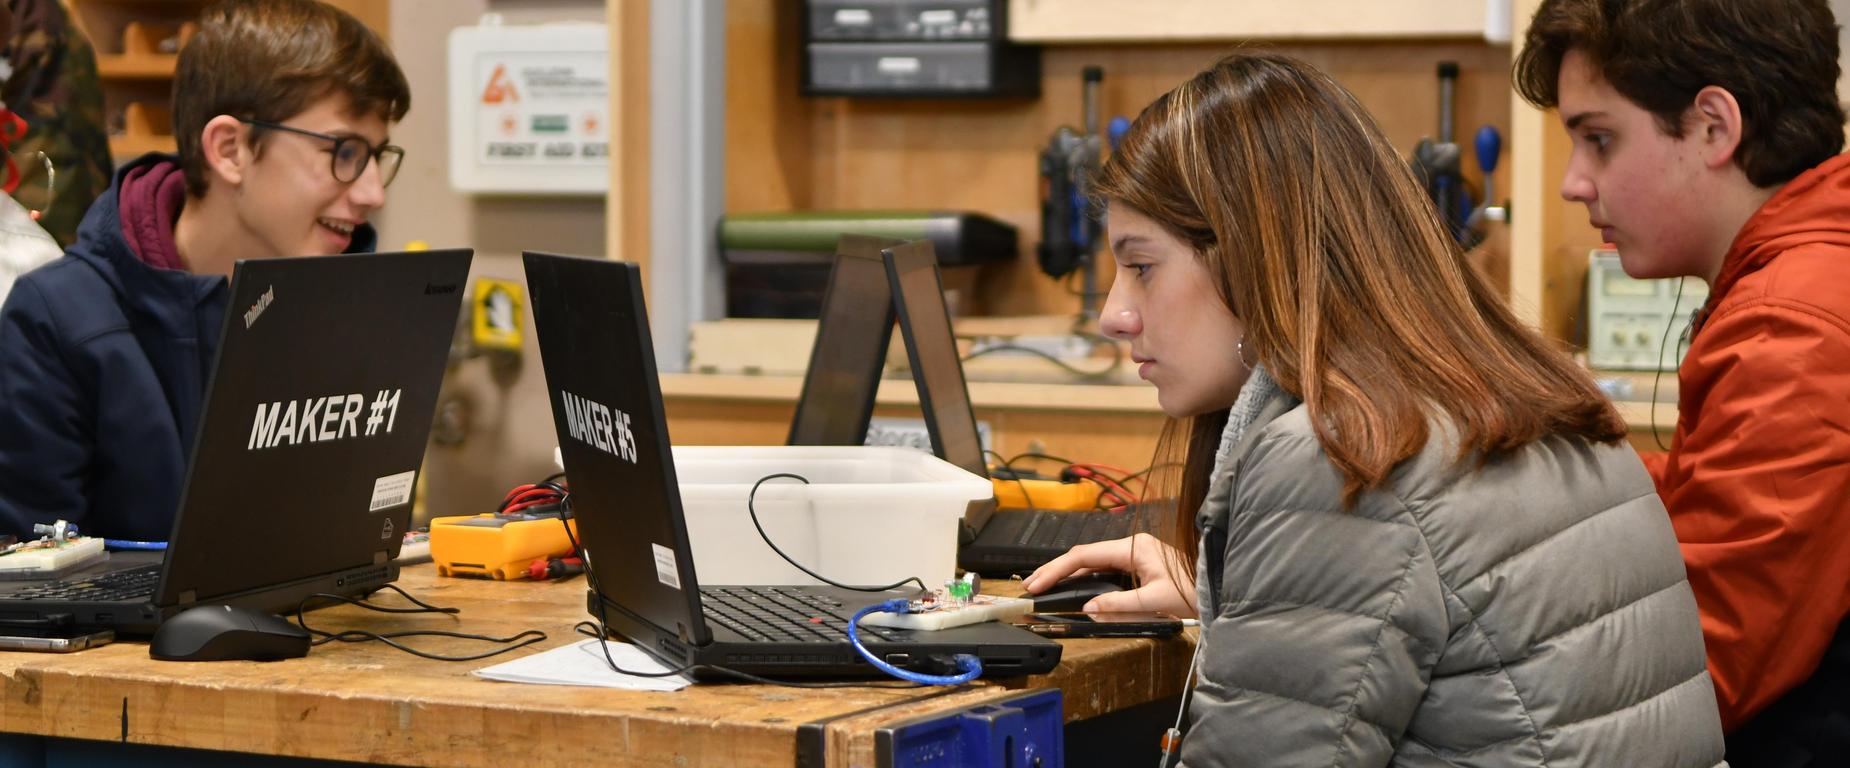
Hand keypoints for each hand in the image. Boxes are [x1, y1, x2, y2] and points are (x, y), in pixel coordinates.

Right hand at [1022, 533, 1198, 617]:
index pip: (1085, 555)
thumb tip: (1088, 607)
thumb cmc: (1194, 591)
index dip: (1058, 569)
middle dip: (1056, 569)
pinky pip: (1104, 567)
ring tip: (1045, 584)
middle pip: (1084, 555)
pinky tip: (1072, 584)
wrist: (1217, 587)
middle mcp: (1132, 545)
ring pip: (1092, 560)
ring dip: (1068, 572)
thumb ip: (1120, 604)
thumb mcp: (1156, 602)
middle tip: (1031, 584)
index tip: (1038, 583)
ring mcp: (1134, 552)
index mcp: (1134, 547)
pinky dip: (1084, 575)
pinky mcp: (1138, 562)